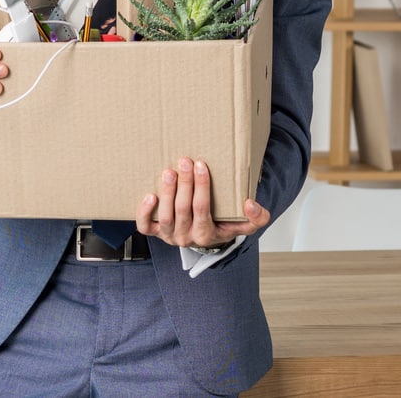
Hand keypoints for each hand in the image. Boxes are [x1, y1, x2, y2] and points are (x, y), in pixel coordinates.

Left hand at [136, 157, 270, 248]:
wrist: (207, 238)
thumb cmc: (223, 225)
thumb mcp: (244, 224)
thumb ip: (257, 217)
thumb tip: (250, 204)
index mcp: (207, 235)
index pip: (202, 209)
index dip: (201, 187)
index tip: (200, 165)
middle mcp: (186, 237)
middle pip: (183, 209)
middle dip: (184, 184)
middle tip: (185, 161)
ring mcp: (169, 235)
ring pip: (165, 216)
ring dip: (167, 192)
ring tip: (169, 172)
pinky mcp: (156, 232)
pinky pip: (146, 226)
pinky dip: (144, 212)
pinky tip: (149, 195)